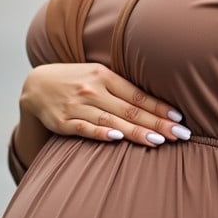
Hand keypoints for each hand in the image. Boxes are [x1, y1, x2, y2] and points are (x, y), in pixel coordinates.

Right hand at [20, 63, 190, 147]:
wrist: (37, 85)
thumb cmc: (77, 81)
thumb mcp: (98, 76)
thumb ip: (123, 89)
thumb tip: (157, 105)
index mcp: (105, 77)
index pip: (138, 95)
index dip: (159, 107)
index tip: (179, 118)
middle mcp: (93, 90)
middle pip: (130, 110)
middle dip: (157, 123)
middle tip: (180, 134)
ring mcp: (78, 106)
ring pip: (112, 120)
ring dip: (136, 131)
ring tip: (158, 141)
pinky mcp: (63, 122)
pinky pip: (84, 128)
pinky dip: (100, 132)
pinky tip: (116, 138)